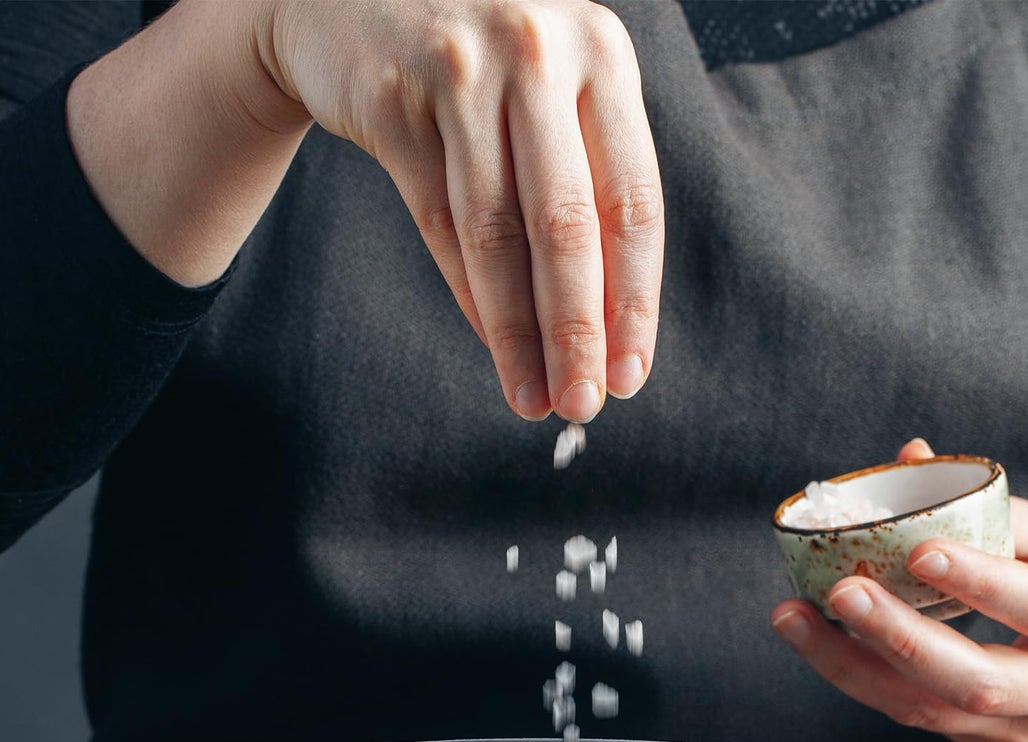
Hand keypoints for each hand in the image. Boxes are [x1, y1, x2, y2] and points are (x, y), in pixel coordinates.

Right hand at [257, 0, 663, 421]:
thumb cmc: (478, 62)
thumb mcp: (550, 91)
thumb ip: (584, 182)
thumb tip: (608, 329)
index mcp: (602, 54)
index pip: (633, 202)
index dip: (634, 300)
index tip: (631, 375)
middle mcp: (538, 52)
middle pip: (567, 224)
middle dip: (577, 331)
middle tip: (583, 404)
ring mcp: (461, 70)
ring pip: (497, 233)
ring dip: (518, 332)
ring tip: (533, 398)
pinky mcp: (393, 97)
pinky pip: (439, 222)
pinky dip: (470, 296)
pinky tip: (495, 349)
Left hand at [770, 441, 1027, 741]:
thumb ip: (1011, 512)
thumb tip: (916, 460)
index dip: (982, 581)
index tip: (923, 548)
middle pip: (979, 680)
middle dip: (902, 638)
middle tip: (844, 591)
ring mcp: (1025, 732)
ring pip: (932, 710)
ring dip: (853, 668)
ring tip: (795, 618)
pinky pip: (916, 716)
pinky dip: (860, 679)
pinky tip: (817, 642)